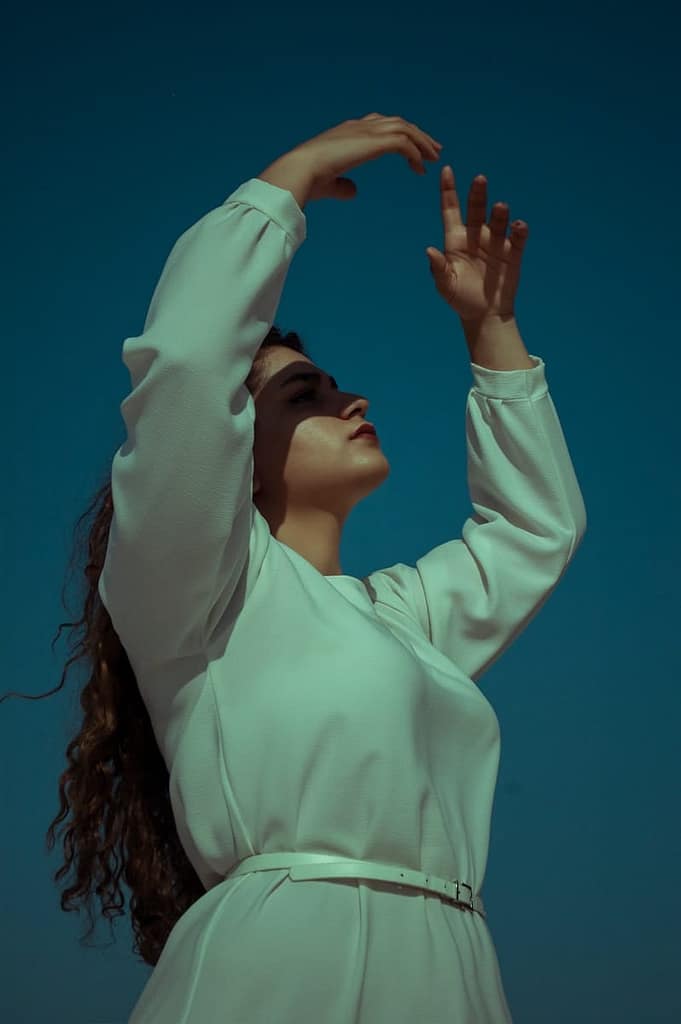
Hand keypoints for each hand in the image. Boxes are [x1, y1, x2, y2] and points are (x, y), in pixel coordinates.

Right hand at [260, 113, 442, 205]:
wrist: (300, 170)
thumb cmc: (308, 179)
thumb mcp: (329, 182)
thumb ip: (342, 185)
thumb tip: (354, 191)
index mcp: (348, 131)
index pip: (379, 125)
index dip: (397, 135)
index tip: (411, 149)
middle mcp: (359, 126)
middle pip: (397, 123)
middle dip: (417, 135)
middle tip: (433, 150)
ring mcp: (366, 131)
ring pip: (405, 129)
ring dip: (422, 142)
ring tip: (433, 158)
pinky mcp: (373, 141)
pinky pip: (403, 143)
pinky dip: (415, 154)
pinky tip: (420, 169)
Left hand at [426, 165, 528, 322]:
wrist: (484, 315)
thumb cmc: (460, 299)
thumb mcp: (445, 286)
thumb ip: (438, 268)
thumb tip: (429, 250)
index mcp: (456, 240)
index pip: (451, 209)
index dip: (448, 190)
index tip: (446, 170)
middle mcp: (476, 236)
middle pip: (476, 208)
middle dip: (478, 193)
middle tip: (480, 179)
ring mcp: (495, 242)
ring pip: (498, 220)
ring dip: (499, 212)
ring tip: (500, 207)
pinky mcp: (512, 253)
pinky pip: (517, 237)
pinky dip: (519, 230)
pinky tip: (518, 225)